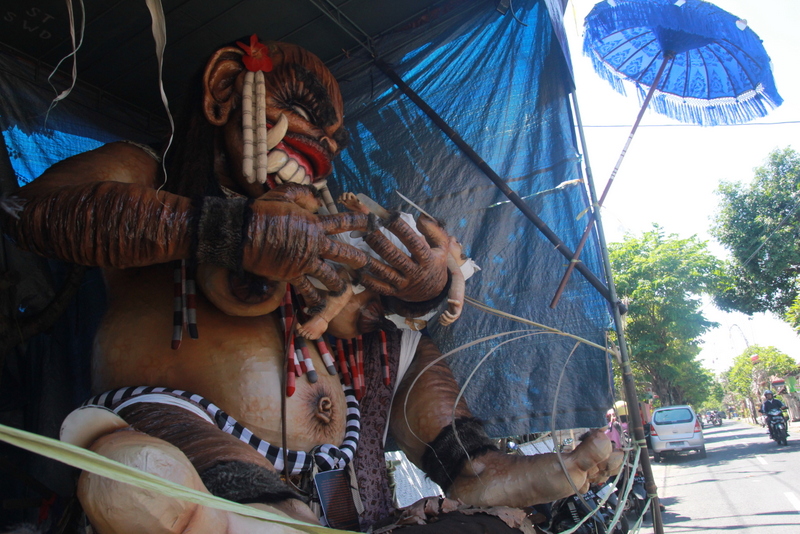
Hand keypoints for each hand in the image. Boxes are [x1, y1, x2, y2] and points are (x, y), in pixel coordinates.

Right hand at [242, 190, 371, 291]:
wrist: (244, 233)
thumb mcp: (284, 194)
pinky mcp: (293, 275)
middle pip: (344, 253)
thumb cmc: (263, 211)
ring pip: (330, 276)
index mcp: (315, 224)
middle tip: (366, 263)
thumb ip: (303, 195)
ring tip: (345, 288)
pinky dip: (313, 298)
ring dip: (339, 283)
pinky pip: (308, 290)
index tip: (374, 223)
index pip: (343, 222)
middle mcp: (315, 244)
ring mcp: (305, 262)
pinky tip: (318, 304)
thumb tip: (316, 199)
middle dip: (358, 259)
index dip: (361, 222)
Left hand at [358, 213, 448, 301]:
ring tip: (355, 246)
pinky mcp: (394, 292)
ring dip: (368, 259)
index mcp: (427, 259)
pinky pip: (378, 287)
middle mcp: (415, 272)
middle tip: (366, 228)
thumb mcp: (442, 246)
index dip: (400, 229)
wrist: (434, 292)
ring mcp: (404, 283)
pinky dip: (365, 279)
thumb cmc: (435, 263)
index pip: (413, 242)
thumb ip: (434, 230)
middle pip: (394, 256)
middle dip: (379, 241)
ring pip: (384, 272)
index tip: (387, 216)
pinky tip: (354, 268)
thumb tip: (420, 217)